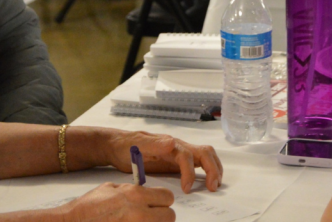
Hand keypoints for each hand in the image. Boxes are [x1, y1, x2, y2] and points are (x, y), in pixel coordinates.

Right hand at [61, 183, 175, 221]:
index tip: (157, 204)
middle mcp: (140, 214)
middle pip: (170, 216)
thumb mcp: (109, 188)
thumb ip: (130, 190)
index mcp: (135, 195)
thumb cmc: (88, 207)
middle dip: (162, 216)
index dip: (163, 201)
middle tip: (151, 217)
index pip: (167, 197)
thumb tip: (144, 194)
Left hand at [102, 130, 223, 193]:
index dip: (189, 172)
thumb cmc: (125, 146)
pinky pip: (198, 163)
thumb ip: (153, 144)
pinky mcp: (177, 161)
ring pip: (205, 156)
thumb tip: (172, 142)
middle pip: (204, 152)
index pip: (187, 156)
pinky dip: (207, 171)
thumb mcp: (135, 145)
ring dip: (214, 169)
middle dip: (212, 168)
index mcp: (169, 144)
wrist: (117, 146)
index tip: (186, 189)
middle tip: (213, 187)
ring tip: (215, 185)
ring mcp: (179, 153)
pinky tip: (208, 182)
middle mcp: (178, 146)